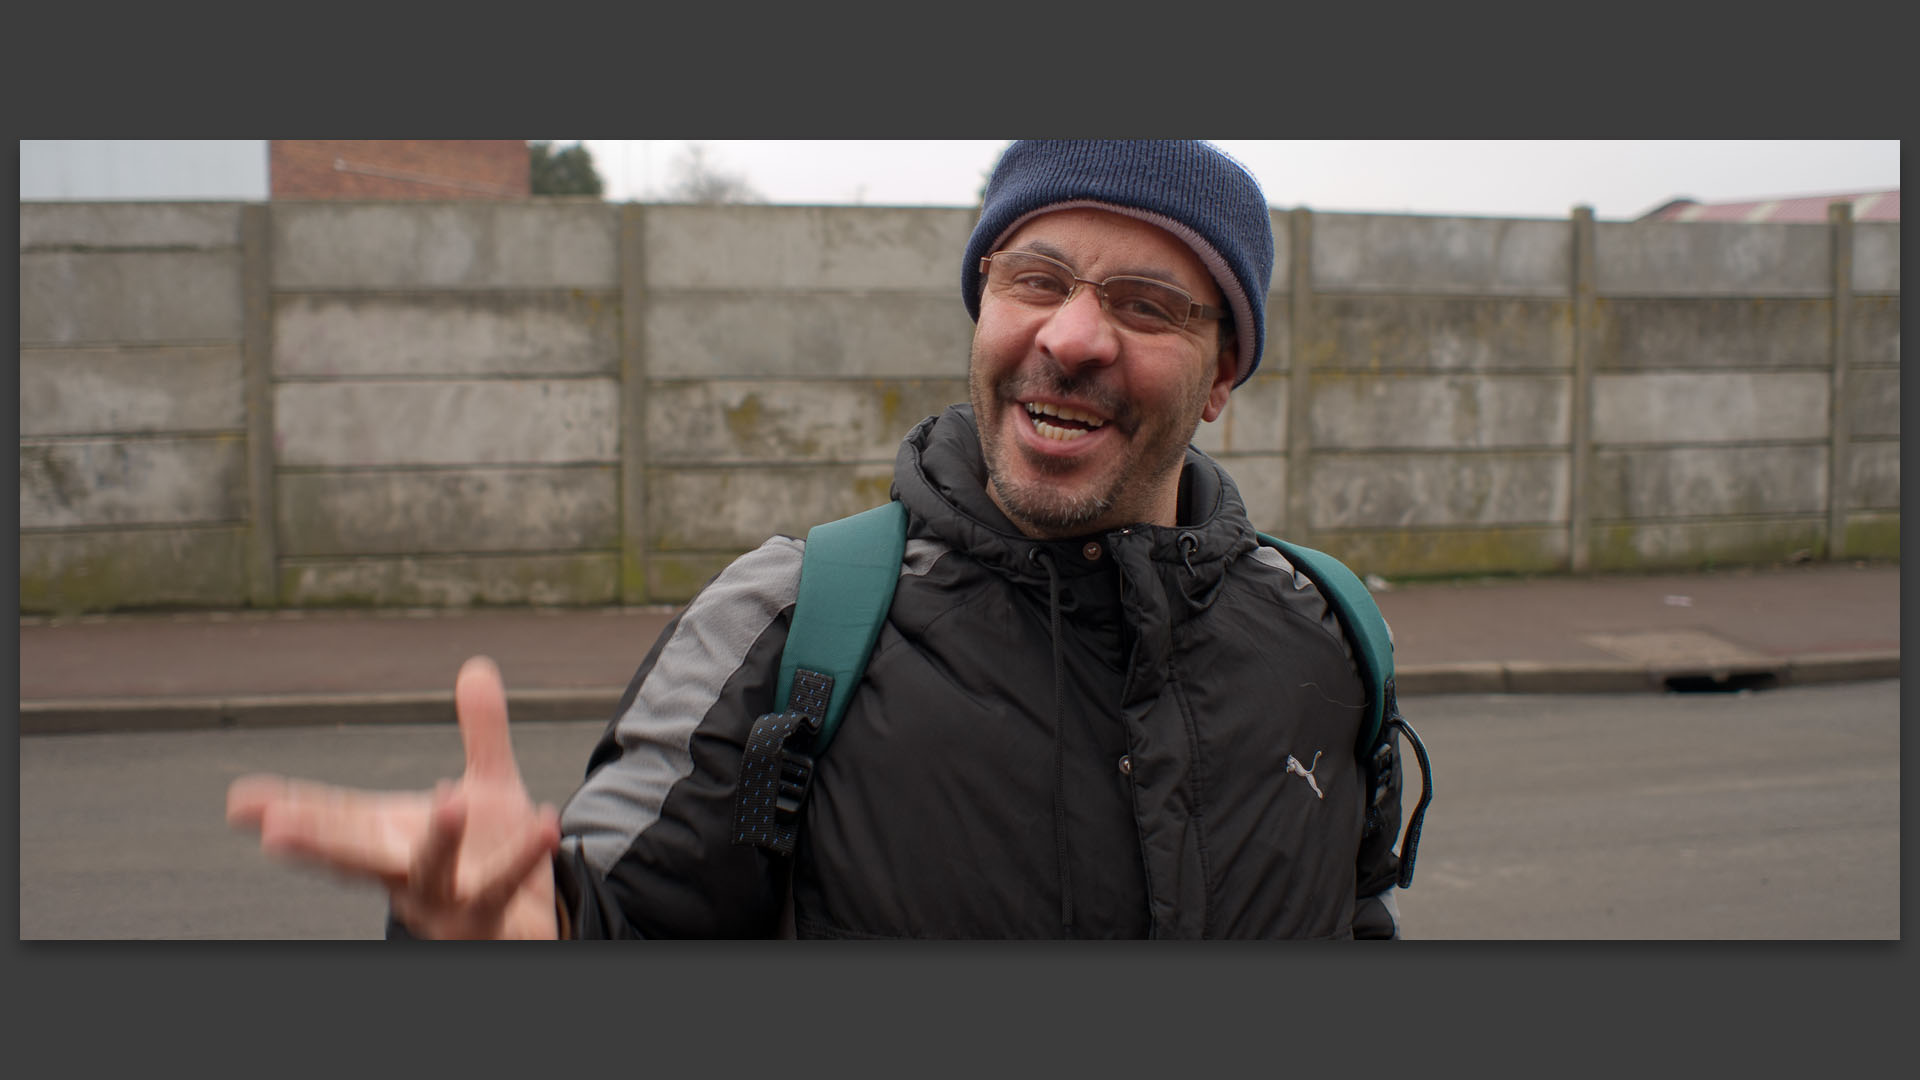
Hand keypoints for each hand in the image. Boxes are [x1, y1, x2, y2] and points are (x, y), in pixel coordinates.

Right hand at [227, 656, 563, 938]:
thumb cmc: (493, 857)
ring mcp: (445, 902)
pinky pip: (504, 889)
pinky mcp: (490, 918)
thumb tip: (476, 666)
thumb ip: (481, 731)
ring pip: (432, 875)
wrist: (533, 921)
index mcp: (392, 841)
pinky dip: (522, 859)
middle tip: (274, 830)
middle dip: (317, 844)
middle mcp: (406, 876)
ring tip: (448, 802)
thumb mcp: (488, 787)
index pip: (336, 820)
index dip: (291, 809)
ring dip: (439, 842)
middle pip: (356, 858)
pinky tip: (545, 825)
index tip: (240, 802)